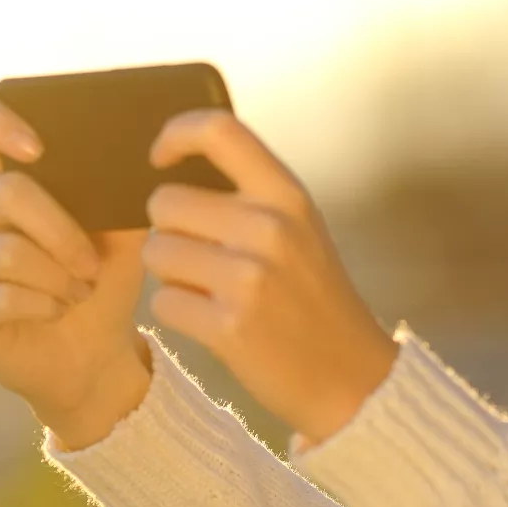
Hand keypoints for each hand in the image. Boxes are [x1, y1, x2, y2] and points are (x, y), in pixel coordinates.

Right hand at [0, 95, 152, 449]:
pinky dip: (44, 305)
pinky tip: (57, 311)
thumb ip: (118, 189)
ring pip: (8, 251)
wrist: (97, 351)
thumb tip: (138, 154)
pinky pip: (0, 296)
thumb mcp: (123, 230)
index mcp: (9, 180)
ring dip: (59, 276)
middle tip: (92, 264)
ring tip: (80, 291)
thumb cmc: (104, 279)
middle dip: (62, 230)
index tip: (36, 146)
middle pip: (4, 192)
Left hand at [143, 109, 396, 443]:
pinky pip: (163, 302)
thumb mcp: (299, 226)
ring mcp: (248, 278)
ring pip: (156, 252)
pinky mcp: (228, 327)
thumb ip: (251, 194)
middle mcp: (268, 227)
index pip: (219, 130)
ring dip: (169, 274)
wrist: (351, 376)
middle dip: (169, 230)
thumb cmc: (315, 295)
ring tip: (208, 290)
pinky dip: (177, 314)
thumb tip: (176, 169)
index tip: (160, 159)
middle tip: (200, 255)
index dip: (176, 134)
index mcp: (287, 194)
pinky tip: (211, 321)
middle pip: (164, 202)